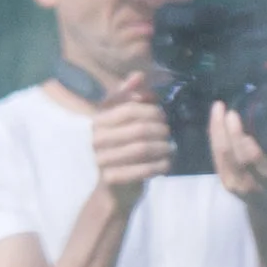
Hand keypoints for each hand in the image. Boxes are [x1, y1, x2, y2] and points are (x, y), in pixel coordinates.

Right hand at [92, 73, 172, 208]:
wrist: (113, 190)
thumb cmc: (122, 152)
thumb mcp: (124, 123)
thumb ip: (130, 98)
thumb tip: (139, 76)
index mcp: (98, 121)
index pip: (129, 109)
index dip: (152, 111)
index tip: (163, 117)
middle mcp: (96, 138)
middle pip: (139, 128)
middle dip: (160, 130)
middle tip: (169, 134)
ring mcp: (102, 159)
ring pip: (143, 148)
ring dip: (163, 148)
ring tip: (170, 148)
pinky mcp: (112, 178)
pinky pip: (143, 169)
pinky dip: (160, 165)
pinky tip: (167, 164)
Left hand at [208, 100, 266, 200]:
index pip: (251, 160)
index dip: (240, 138)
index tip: (236, 116)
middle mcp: (248, 183)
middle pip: (231, 155)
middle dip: (226, 130)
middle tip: (226, 108)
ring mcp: (233, 183)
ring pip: (219, 154)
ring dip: (216, 130)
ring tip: (218, 107)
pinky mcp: (223, 180)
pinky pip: (215, 155)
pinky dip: (214, 136)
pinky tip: (215, 121)